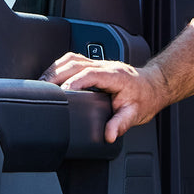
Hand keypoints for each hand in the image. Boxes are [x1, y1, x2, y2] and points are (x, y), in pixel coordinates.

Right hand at [41, 53, 171, 142]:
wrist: (153, 87)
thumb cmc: (144, 98)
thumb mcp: (135, 114)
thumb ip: (121, 124)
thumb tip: (110, 135)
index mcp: (115, 76)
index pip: (90, 73)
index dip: (74, 81)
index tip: (62, 93)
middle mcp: (105, 66)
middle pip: (75, 63)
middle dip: (56, 75)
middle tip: (41, 90)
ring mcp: (99, 63)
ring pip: (72, 59)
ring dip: (55, 69)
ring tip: (41, 84)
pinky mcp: (94, 65)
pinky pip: (73, 60)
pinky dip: (59, 67)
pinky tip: (52, 77)